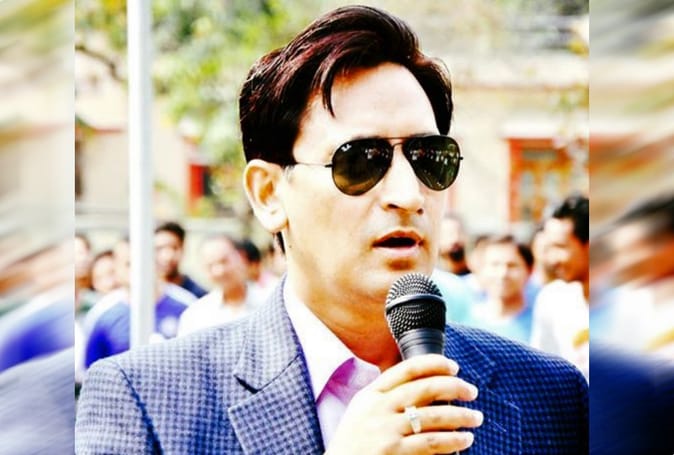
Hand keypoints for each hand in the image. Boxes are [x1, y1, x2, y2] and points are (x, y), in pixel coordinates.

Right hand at [325, 354, 482, 454]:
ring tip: (476, 419)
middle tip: (472, 391)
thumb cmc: (354, 445)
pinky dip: (453, 440)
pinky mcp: (393, 452)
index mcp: (370, 395)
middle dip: (455, 387)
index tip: (453, 366)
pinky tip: (465, 440)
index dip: (434, 363)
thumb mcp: (361, 413)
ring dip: (461, 416)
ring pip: (434, 416)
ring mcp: (385, 431)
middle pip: (425, 388)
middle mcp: (377, 408)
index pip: (406, 369)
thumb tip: (425, 386)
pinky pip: (432, 442)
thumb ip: (385, 399)